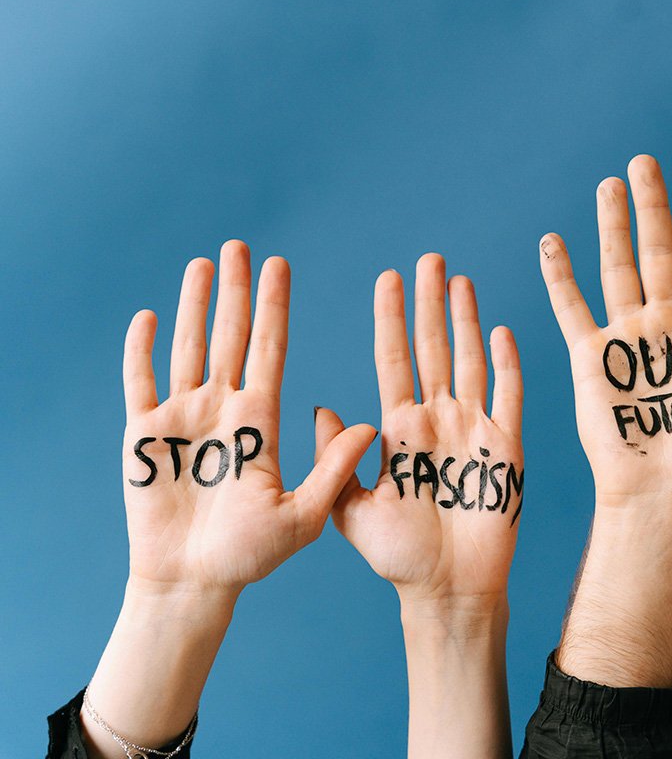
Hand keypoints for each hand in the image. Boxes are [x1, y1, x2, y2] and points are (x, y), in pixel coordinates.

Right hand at [121, 240, 376, 594]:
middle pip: (231, 336)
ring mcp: (182, 418)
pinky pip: (139, 382)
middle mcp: (223, 409)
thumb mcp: (305, 514)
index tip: (280, 266)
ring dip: (193, 306)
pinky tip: (148, 316)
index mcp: (260, 420)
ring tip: (203, 265)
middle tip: (239, 245)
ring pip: (188, 347)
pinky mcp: (142, 436)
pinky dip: (140, 351)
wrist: (195, 584)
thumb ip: (335, 469)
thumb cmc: (251, 557)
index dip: (274, 307)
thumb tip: (373, 424)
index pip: (270, 348)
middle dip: (236, 291)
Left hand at [316, 255, 519, 758]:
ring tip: (461, 281)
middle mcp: (436, 420)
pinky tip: (502, 332)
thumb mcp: (351, 510)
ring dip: (467, 321)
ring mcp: (472, 430)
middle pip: (433, 349)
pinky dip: (507, 365)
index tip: (388, 278)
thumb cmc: (400, 558)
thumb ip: (337, 461)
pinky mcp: (505, 448)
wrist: (448, 590)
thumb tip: (317, 407)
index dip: (391, 318)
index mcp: (398, 430)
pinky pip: (508, 397)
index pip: (394, 359)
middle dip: (430, 304)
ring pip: (470, 361)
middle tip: (429, 260)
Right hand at [539, 155, 671, 512]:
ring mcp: (628, 338)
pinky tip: (553, 240)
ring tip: (610, 183)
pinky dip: (561, 276)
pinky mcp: (593, 358)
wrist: (668, 494)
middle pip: (660, 252)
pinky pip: (573, 309)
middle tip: (646, 162)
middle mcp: (667, 324)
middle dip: (653, 207)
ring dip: (612, 226)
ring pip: (617, 268)